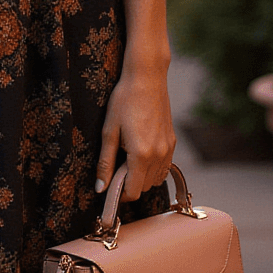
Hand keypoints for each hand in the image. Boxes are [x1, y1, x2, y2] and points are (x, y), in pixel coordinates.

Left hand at [95, 63, 175, 203]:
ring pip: (156, 179)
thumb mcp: (109, 131)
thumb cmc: (124, 100)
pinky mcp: (172, 142)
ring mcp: (168, 149)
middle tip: (115, 169)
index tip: (110, 188)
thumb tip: (100, 188)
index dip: (120, 194)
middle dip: (130, 185)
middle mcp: (159, 155)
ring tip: (127, 159)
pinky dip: (153, 168)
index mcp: (141, 155)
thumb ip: (105, 162)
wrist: (147, 78)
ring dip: (142, 177)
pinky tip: (140, 153)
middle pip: (145, 187)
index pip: (134, 191)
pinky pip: (164, 167)